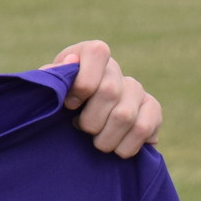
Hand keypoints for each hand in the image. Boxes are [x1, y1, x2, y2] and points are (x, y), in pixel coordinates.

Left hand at [45, 40, 160, 157]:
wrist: (71, 131)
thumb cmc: (56, 107)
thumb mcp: (48, 91)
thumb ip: (52, 76)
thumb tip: (71, 61)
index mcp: (90, 55)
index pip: (97, 53)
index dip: (83, 83)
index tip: (69, 105)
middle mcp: (115, 69)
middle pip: (109, 91)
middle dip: (89, 120)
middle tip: (79, 128)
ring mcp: (136, 89)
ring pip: (125, 116)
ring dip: (104, 139)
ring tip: (95, 142)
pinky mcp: (152, 109)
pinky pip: (143, 129)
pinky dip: (125, 146)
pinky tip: (115, 147)